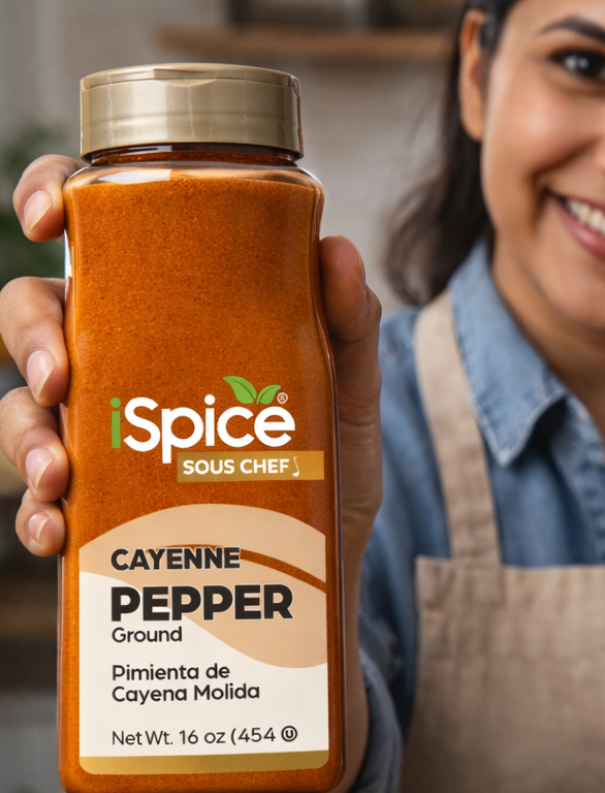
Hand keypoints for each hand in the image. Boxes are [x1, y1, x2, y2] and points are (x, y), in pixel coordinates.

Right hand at [0, 155, 382, 565]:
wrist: (325, 559)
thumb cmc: (332, 462)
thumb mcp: (350, 392)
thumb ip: (350, 326)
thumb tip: (336, 250)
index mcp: (175, 312)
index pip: (97, 237)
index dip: (53, 201)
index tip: (46, 218)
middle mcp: (127, 362)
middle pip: (37, 313)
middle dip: (30, 336)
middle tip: (60, 378)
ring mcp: (108, 433)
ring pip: (24, 408)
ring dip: (24, 436)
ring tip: (59, 476)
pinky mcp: (102, 504)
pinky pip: (43, 504)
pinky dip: (38, 515)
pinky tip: (59, 529)